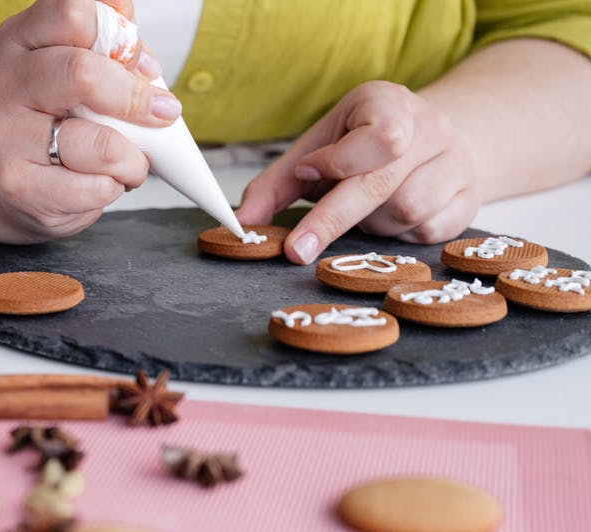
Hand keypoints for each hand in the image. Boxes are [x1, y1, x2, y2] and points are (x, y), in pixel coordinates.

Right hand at [0, 0, 180, 241]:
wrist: (17, 178)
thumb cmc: (60, 118)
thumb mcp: (84, 67)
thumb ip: (114, 49)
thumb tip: (143, 59)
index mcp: (23, 37)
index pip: (72, 12)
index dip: (120, 36)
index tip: (143, 63)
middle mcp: (6, 79)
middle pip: (82, 72)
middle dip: (135, 98)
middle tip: (160, 114)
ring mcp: (5, 133)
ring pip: (99, 144)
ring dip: (133, 158)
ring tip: (129, 160)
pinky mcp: (17, 183)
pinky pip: (93, 187)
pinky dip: (113, 188)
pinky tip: (102, 183)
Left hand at [235, 80, 478, 263]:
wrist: (431, 140)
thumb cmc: (360, 145)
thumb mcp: (316, 149)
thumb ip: (275, 185)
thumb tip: (241, 222)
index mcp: (389, 103)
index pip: (377, 138)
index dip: (339, 163)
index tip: (306, 174)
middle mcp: (431, 128)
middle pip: (384, 183)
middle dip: (333, 219)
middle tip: (297, 250)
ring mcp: (457, 163)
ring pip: (407, 212)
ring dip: (372, 222)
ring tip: (364, 208)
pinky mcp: (469, 200)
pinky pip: (427, 231)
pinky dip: (399, 234)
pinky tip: (390, 218)